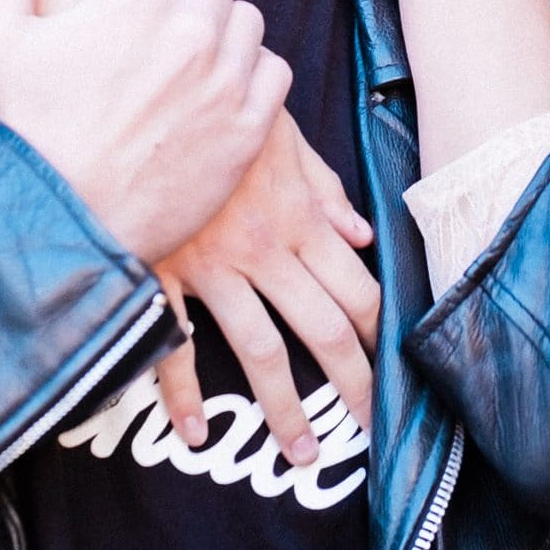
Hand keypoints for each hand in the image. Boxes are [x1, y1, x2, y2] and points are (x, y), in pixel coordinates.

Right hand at [0, 0, 290, 263]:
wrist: (55, 227)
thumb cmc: (22, 131)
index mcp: (133, 2)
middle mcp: (190, 35)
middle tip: (149, 34)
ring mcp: (225, 84)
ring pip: (247, 20)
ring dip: (220, 33)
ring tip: (179, 65)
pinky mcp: (248, 130)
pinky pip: (275, 71)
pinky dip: (250, 76)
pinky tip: (211, 95)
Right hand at [154, 109, 378, 457]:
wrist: (151, 97)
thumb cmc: (220, 110)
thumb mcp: (283, 134)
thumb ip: (324, 187)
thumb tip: (362, 234)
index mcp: (299, 217)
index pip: (356, 287)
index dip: (382, 331)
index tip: (398, 369)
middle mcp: (263, 249)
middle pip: (322, 328)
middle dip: (352, 382)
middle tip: (372, 429)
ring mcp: (211, 266)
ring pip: (259, 350)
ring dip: (284, 408)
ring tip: (304, 453)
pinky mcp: (160, 273)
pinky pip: (175, 344)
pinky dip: (183, 394)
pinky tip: (197, 433)